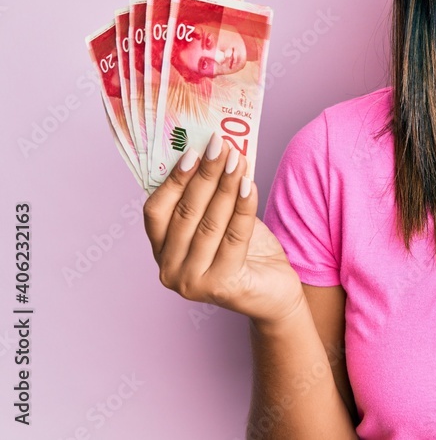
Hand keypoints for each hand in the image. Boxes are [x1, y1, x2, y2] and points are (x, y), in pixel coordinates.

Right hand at [143, 132, 304, 325]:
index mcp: (161, 251)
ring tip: (238, 159)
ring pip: (209, 223)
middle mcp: (169, 270)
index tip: (193, 150)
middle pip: (185, 213)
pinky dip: (243, 207)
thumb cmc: (246, 254)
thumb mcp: (222, 222)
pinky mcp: (221, 286)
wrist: (274, 293)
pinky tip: (249, 184)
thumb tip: (213, 153)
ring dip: (225, 186)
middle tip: (220, 146)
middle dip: (205, 175)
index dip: (173, 179)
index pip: (156, 211)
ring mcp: (192, 282)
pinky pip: (233, 237)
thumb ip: (209, 198)